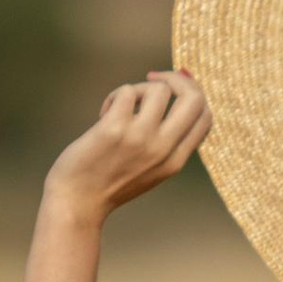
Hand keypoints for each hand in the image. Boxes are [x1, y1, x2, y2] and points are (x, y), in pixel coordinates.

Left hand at [43, 70, 212, 223]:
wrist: (77, 202)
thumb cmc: (109, 182)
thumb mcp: (151, 169)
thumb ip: (167, 142)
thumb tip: (175, 93)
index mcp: (175, 161)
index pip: (205, 117)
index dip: (193, 95)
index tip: (173, 91)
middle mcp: (163, 149)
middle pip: (194, 98)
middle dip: (177, 79)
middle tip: (154, 79)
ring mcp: (140, 138)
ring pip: (159, 89)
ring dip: (138, 89)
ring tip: (120, 106)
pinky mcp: (114, 129)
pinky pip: (126, 91)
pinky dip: (114, 96)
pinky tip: (104, 114)